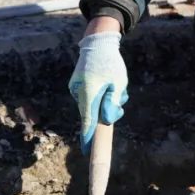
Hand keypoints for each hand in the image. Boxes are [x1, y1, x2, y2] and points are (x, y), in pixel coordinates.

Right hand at [68, 29, 128, 153]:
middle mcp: (78, 93)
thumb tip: (107, 120)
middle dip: (107, 112)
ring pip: (93, 105)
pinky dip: (99, 95)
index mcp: (88, 94)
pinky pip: (89, 97)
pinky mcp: (76, 85)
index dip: (88, 138)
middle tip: (119, 98)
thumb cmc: (110, 63)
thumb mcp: (118, 83)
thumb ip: (113, 104)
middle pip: (93, 114)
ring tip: (114, 84)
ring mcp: (75, 89)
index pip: (88, 122)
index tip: (86, 152)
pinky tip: (106, 82)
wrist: (97, 43)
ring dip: (105, 101)